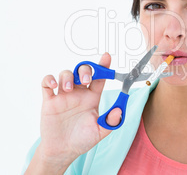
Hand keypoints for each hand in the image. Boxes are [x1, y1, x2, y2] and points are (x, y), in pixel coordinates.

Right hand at [26, 53, 121, 173]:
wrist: (63, 151)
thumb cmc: (82, 139)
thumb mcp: (100, 131)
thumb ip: (111, 121)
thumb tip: (119, 110)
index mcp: (92, 97)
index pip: (99, 78)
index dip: (104, 66)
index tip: (107, 56)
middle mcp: (79, 93)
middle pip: (82, 71)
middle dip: (85, 70)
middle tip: (86, 79)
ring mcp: (64, 96)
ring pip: (65, 74)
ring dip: (68, 77)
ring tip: (69, 88)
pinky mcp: (49, 101)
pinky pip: (46, 83)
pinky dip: (49, 79)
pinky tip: (54, 86)